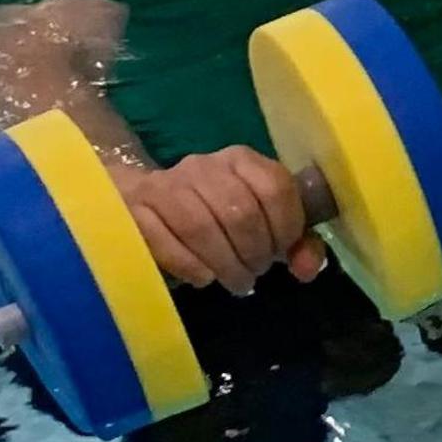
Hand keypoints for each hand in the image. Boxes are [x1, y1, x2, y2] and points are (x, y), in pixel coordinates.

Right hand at [117, 147, 323, 294]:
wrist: (139, 200)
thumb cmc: (212, 215)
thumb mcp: (260, 222)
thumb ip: (294, 243)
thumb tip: (308, 269)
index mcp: (241, 160)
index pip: (275, 188)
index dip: (286, 228)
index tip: (281, 252)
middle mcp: (203, 166)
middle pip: (241, 212)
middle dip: (255, 253)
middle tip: (254, 274)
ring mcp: (164, 185)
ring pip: (202, 226)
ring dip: (226, 264)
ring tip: (235, 281)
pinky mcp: (132, 209)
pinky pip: (163, 240)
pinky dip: (191, 266)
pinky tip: (204, 278)